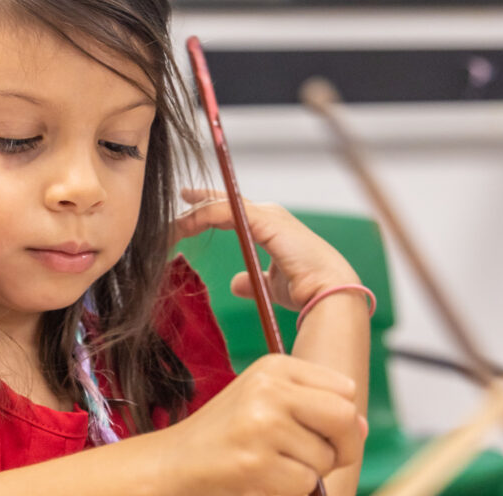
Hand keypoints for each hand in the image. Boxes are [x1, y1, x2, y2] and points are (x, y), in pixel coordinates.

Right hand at [157, 355, 366, 495]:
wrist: (172, 463)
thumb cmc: (224, 436)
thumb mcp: (265, 403)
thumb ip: (313, 407)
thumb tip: (363, 426)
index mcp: (274, 367)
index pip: (344, 390)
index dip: (344, 420)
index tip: (322, 434)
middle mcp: (269, 389)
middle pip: (345, 418)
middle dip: (344, 447)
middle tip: (318, 459)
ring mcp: (262, 426)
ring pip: (326, 458)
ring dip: (308, 473)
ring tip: (271, 465)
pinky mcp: (256, 463)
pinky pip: (305, 484)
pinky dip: (291, 490)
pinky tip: (260, 479)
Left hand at [172, 188, 358, 309]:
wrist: (328, 292)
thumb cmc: (305, 289)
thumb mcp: (270, 285)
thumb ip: (253, 280)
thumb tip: (235, 283)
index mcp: (271, 226)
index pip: (234, 210)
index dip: (211, 206)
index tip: (190, 207)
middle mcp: (269, 215)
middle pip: (226, 201)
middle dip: (200, 200)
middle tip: (181, 196)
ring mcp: (268, 215)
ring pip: (222, 204)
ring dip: (196, 213)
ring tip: (174, 224)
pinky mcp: (265, 220)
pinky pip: (226, 212)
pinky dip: (204, 215)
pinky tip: (187, 224)